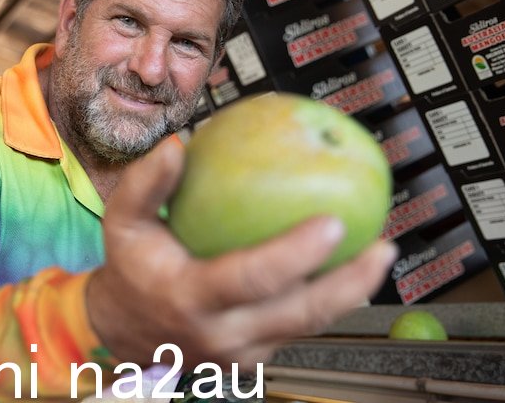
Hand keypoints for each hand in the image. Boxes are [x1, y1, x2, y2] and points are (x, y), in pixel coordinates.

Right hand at [86, 138, 396, 369]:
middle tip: (382, 246)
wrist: (122, 331)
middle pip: (299, 315)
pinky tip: (347, 269)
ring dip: (350, 293)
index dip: (296, 255)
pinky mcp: (254, 360)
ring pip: (307, 327)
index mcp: (189, 298)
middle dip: (349, 284)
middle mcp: (220, 334)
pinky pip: (297, 329)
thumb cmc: (130, 269)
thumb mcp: (121, 222)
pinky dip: (327, 301)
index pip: (251, 279)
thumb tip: (177, 144)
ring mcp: (241, 354)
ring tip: (379, 254)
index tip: (332, 223)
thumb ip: (145, 184)